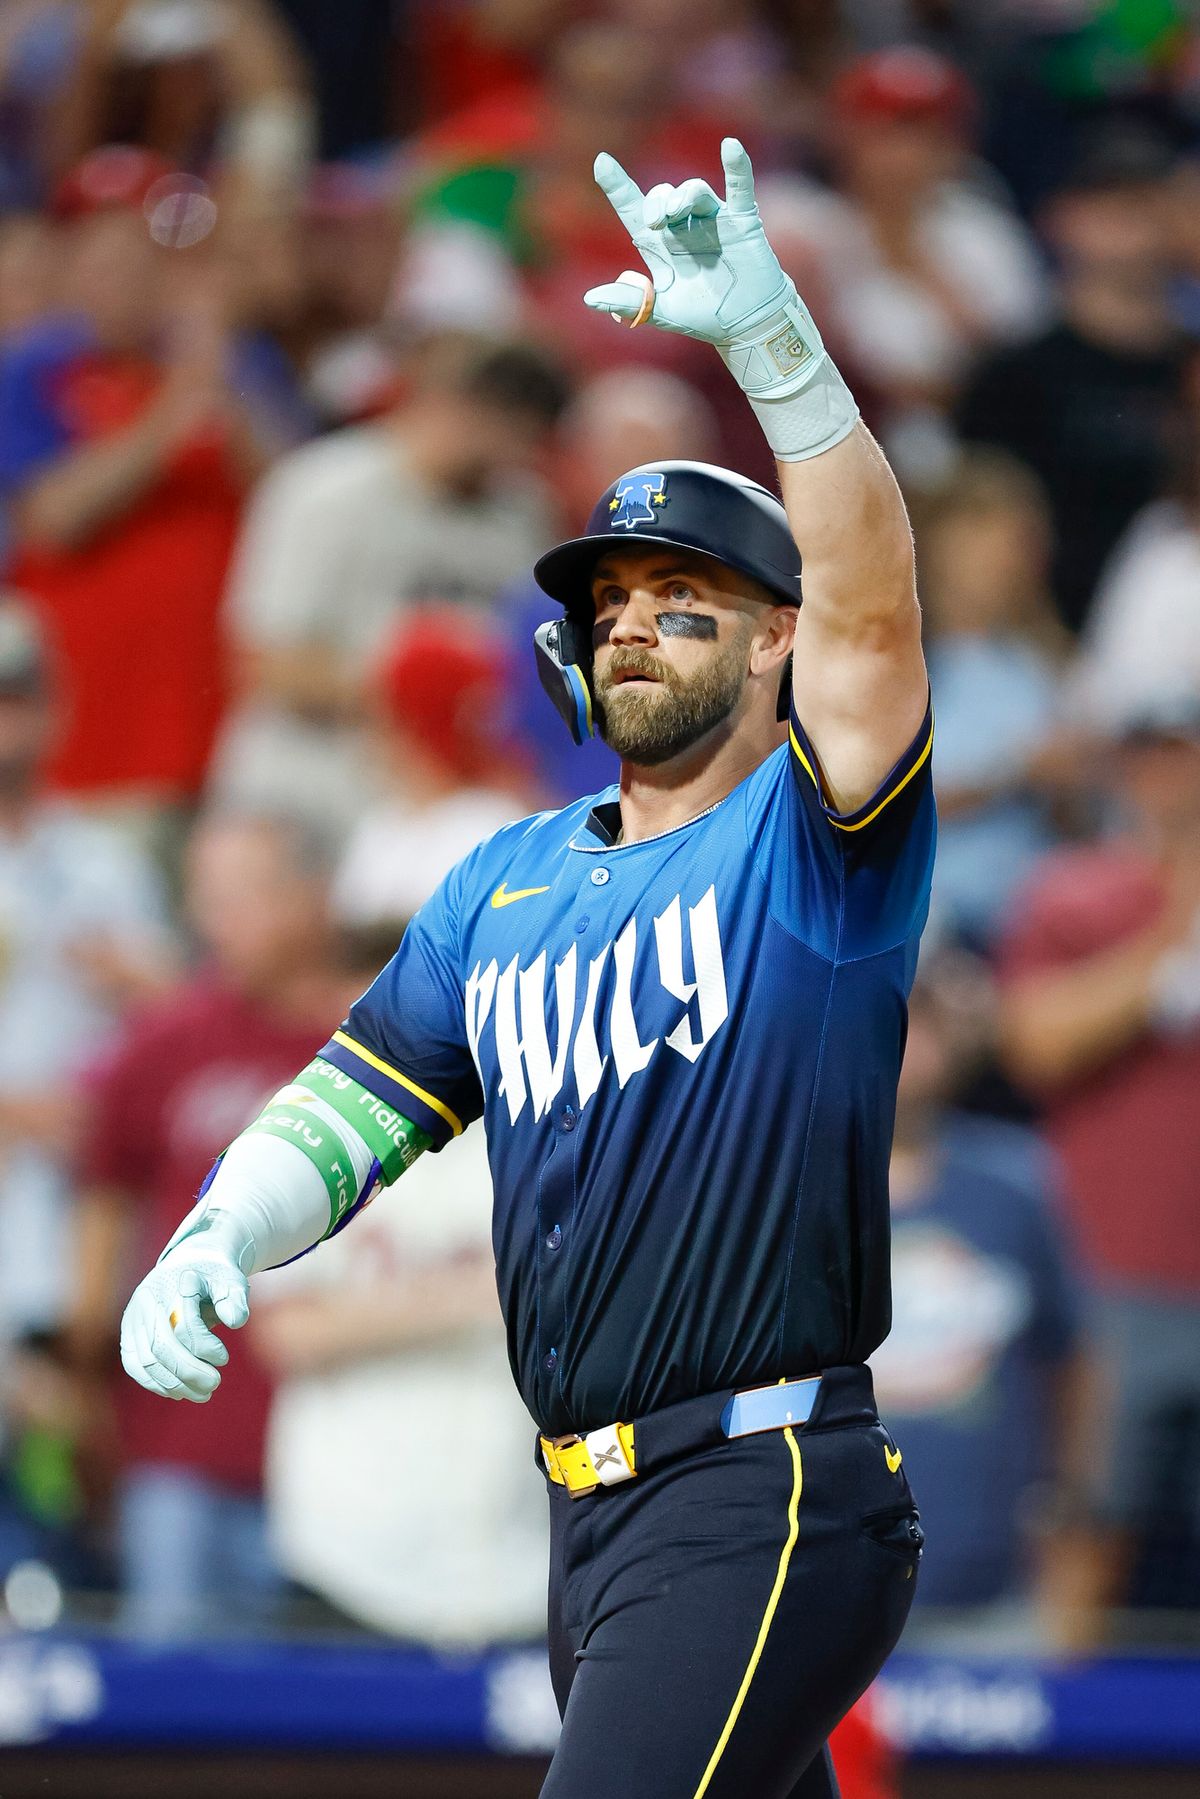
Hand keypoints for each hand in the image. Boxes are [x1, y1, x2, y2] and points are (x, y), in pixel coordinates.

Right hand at [119, 1252, 248, 1402]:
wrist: (190, 1265)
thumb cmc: (214, 1278)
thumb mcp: (231, 1281)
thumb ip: (235, 1299)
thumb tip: (236, 1321)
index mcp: (174, 1283)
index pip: (183, 1324)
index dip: (204, 1347)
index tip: (224, 1358)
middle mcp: (148, 1299)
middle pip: (161, 1346)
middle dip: (188, 1372)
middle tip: (214, 1385)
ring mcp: (134, 1317)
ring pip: (146, 1360)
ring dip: (174, 1384)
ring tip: (203, 1395)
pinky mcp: (128, 1332)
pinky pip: (135, 1365)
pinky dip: (155, 1383)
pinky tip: (178, 1393)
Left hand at [583, 137, 795, 347]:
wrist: (745, 325)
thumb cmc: (702, 316)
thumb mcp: (660, 311)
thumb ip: (629, 303)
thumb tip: (589, 299)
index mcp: (659, 245)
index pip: (632, 209)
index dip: (617, 186)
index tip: (601, 162)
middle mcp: (683, 227)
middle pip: (662, 196)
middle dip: (656, 202)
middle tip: (656, 222)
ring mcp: (712, 221)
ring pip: (693, 191)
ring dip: (682, 197)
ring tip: (676, 213)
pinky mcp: (741, 222)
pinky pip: (739, 187)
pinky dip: (737, 166)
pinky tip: (730, 146)